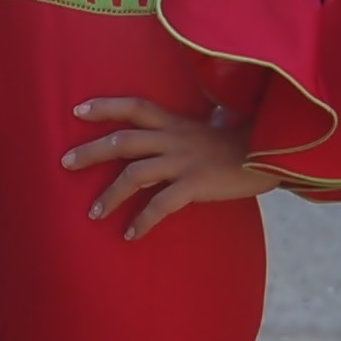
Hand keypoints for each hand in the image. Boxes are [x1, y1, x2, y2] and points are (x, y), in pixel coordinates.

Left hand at [62, 96, 278, 240]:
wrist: (275, 154)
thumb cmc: (243, 144)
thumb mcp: (211, 128)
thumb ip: (188, 129)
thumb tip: (176, 131)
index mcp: (177, 121)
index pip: (134, 106)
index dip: (105, 105)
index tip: (77, 109)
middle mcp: (176, 137)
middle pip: (122, 139)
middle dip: (91, 152)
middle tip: (65, 163)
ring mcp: (185, 161)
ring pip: (135, 173)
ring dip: (110, 195)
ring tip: (94, 214)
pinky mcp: (196, 184)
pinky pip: (161, 204)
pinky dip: (143, 221)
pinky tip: (131, 235)